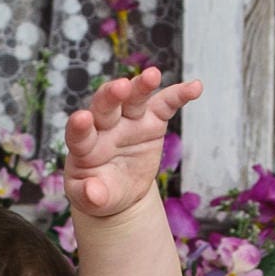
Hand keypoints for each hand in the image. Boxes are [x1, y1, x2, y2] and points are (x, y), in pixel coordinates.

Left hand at [63, 64, 202, 218]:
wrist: (119, 189)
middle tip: (120, 87)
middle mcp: (105, 127)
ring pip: (134, 99)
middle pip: (106, 106)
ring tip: (153, 75)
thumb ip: (90, 196)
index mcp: (84, 146)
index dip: (80, 126)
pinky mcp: (153, 121)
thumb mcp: (92, 200)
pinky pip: (166, 105)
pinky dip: (179, 95)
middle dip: (112, 95)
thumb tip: (92, 193)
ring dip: (142, 86)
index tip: (82, 118)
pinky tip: (194, 87)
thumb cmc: (98, 192)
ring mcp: (130, 121)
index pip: (79, 134)